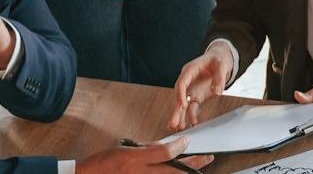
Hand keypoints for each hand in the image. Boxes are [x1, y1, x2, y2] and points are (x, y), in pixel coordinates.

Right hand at [72, 138, 211, 173]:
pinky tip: (179, 172)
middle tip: (208, 158)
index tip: (188, 141)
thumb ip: (149, 148)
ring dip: (185, 172)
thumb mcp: (127, 151)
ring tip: (199, 166)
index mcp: (140, 162)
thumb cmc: (104, 165)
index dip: (181, 148)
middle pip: (176, 171)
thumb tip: (168, 146)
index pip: (167, 154)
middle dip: (195, 164)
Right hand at [169, 47, 235, 130]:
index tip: (182, 104)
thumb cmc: (218, 59)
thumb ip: (219, 78)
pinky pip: (192, 107)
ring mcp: (191, 89)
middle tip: (173, 123)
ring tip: (176, 128)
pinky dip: (190, 116)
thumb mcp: (221, 64)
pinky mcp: (196, 96)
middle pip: (179, 96)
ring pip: (183, 104)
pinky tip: (191, 125)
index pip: (182, 83)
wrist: (220, 59)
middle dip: (176, 110)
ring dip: (180, 116)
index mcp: (190, 70)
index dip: (180, 93)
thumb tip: (217, 92)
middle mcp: (187, 81)